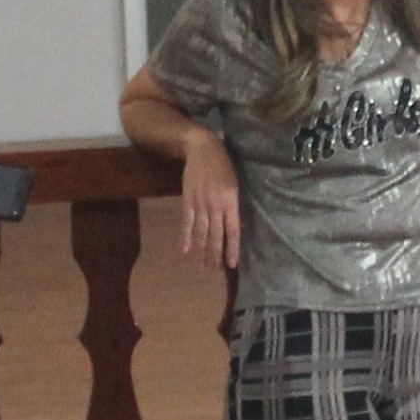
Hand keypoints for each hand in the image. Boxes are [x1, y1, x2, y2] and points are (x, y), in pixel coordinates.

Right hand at [178, 136, 242, 272]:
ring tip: (202, 266)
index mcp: (231, 201)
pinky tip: (185, 250)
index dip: (232, 248)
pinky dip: (186, 237)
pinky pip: (187, 222)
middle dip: (215, 255)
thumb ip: (232, 205)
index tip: (231, 264)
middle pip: (216, 235)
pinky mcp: (188, 200)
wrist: (202, 149)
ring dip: (201, 251)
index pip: (233, 230)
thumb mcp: (234, 184)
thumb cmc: (223, 166)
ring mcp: (200, 203)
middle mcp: (216, 205)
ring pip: (202, 232)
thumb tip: (231, 227)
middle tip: (213, 270)